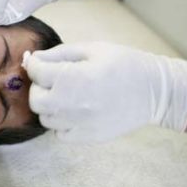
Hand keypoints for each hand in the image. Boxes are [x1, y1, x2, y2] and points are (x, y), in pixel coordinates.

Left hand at [23, 42, 186, 143]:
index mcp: (72, 78)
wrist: (155, 91)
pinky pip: (59, 134)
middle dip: (40, 88)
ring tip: (68, 96)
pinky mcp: (87, 138)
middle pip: (35, 100)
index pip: (36, 72)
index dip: (36, 65)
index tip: (43, 64)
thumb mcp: (92, 49)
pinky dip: (61, 123)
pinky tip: (75, 111)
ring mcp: (79, 124)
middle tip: (55, 80)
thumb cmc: (124, 64)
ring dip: (50, 106)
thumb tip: (32, 59)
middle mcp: (71, 104)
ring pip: (46, 118)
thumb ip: (58, 53)